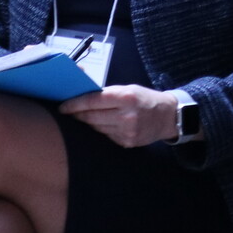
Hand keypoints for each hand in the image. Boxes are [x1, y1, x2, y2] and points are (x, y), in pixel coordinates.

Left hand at [59, 84, 178, 146]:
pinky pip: (106, 136)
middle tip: (69, 112)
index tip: (63, 107)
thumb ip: (109, 94)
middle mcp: (126, 115)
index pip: (93, 101)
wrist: (169, 116)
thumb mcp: (130, 89)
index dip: (74, 104)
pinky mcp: (126, 142)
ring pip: (97, 128)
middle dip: (78, 114)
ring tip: (87, 117)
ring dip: (90, 122)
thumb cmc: (146, 99)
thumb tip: (83, 98)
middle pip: (91, 117)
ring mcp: (126, 131)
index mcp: (126, 97)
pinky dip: (103, 130)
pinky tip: (106, 125)